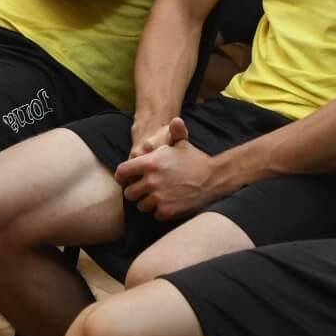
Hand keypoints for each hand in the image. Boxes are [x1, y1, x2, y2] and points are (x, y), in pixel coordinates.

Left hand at [114, 117, 234, 219]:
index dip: (122, 176)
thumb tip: (175, 120)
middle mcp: (152, 180)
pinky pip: (154, 215)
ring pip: (141, 206)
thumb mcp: (182, 143)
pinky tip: (168, 203)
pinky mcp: (167, 211)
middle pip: (129, 193)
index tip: (125, 179)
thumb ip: (173, 132)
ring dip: (147, 203)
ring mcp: (159, 197)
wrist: (213, 178)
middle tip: (144, 190)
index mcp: (151, 163)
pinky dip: (159, 211)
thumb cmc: (195, 159)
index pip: (123, 172)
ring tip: (158, 196)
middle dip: (135, 192)